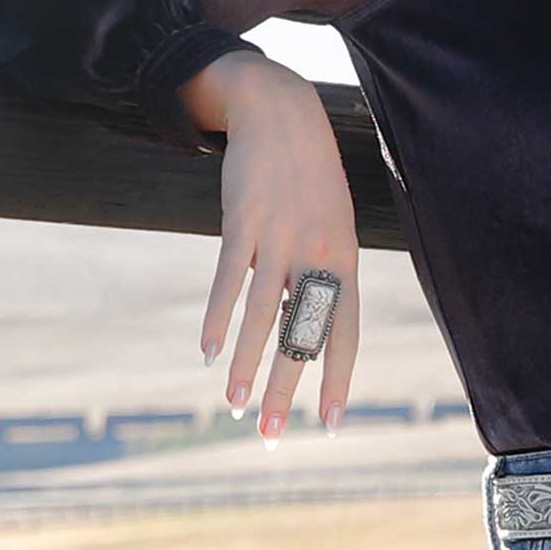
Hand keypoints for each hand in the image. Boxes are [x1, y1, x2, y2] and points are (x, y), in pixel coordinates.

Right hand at [198, 60, 360, 446]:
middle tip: (272, 434)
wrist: (284, 114)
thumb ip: (319, 275)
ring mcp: (280, 237)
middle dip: (288, 387)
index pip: (344, 330)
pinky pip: (228, 279)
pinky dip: (215, 318)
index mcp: (345, 258)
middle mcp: (317, 252)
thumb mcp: (331, 225)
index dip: (337, 377)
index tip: (330, 423)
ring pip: (263, 314)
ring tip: (234, 404)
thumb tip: (301, 330)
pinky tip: (205, 351)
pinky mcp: (245, 221)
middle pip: (303, 331)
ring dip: (246, 363)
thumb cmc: (309, 179)